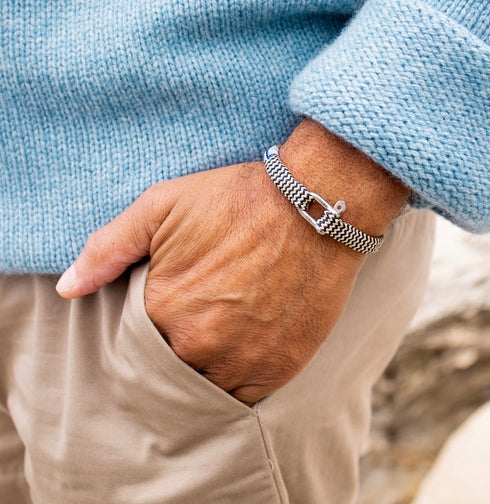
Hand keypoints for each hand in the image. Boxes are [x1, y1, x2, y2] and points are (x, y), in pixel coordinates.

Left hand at [56, 118, 409, 404]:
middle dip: (174, 349)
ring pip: (204, 387)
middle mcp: (198, 345)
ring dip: (204, 369)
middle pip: (169, 367)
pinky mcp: (279, 368)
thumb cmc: (238, 200)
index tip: (165, 309)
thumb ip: (109, 247)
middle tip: (197, 319)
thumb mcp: (162, 206)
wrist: (314, 206)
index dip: (147, 328)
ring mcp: (241, 361)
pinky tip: (240, 350)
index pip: (134, 343)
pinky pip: (243, 396)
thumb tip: (67, 289)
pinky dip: (235, 381)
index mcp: (162, 308)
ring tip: (219, 336)